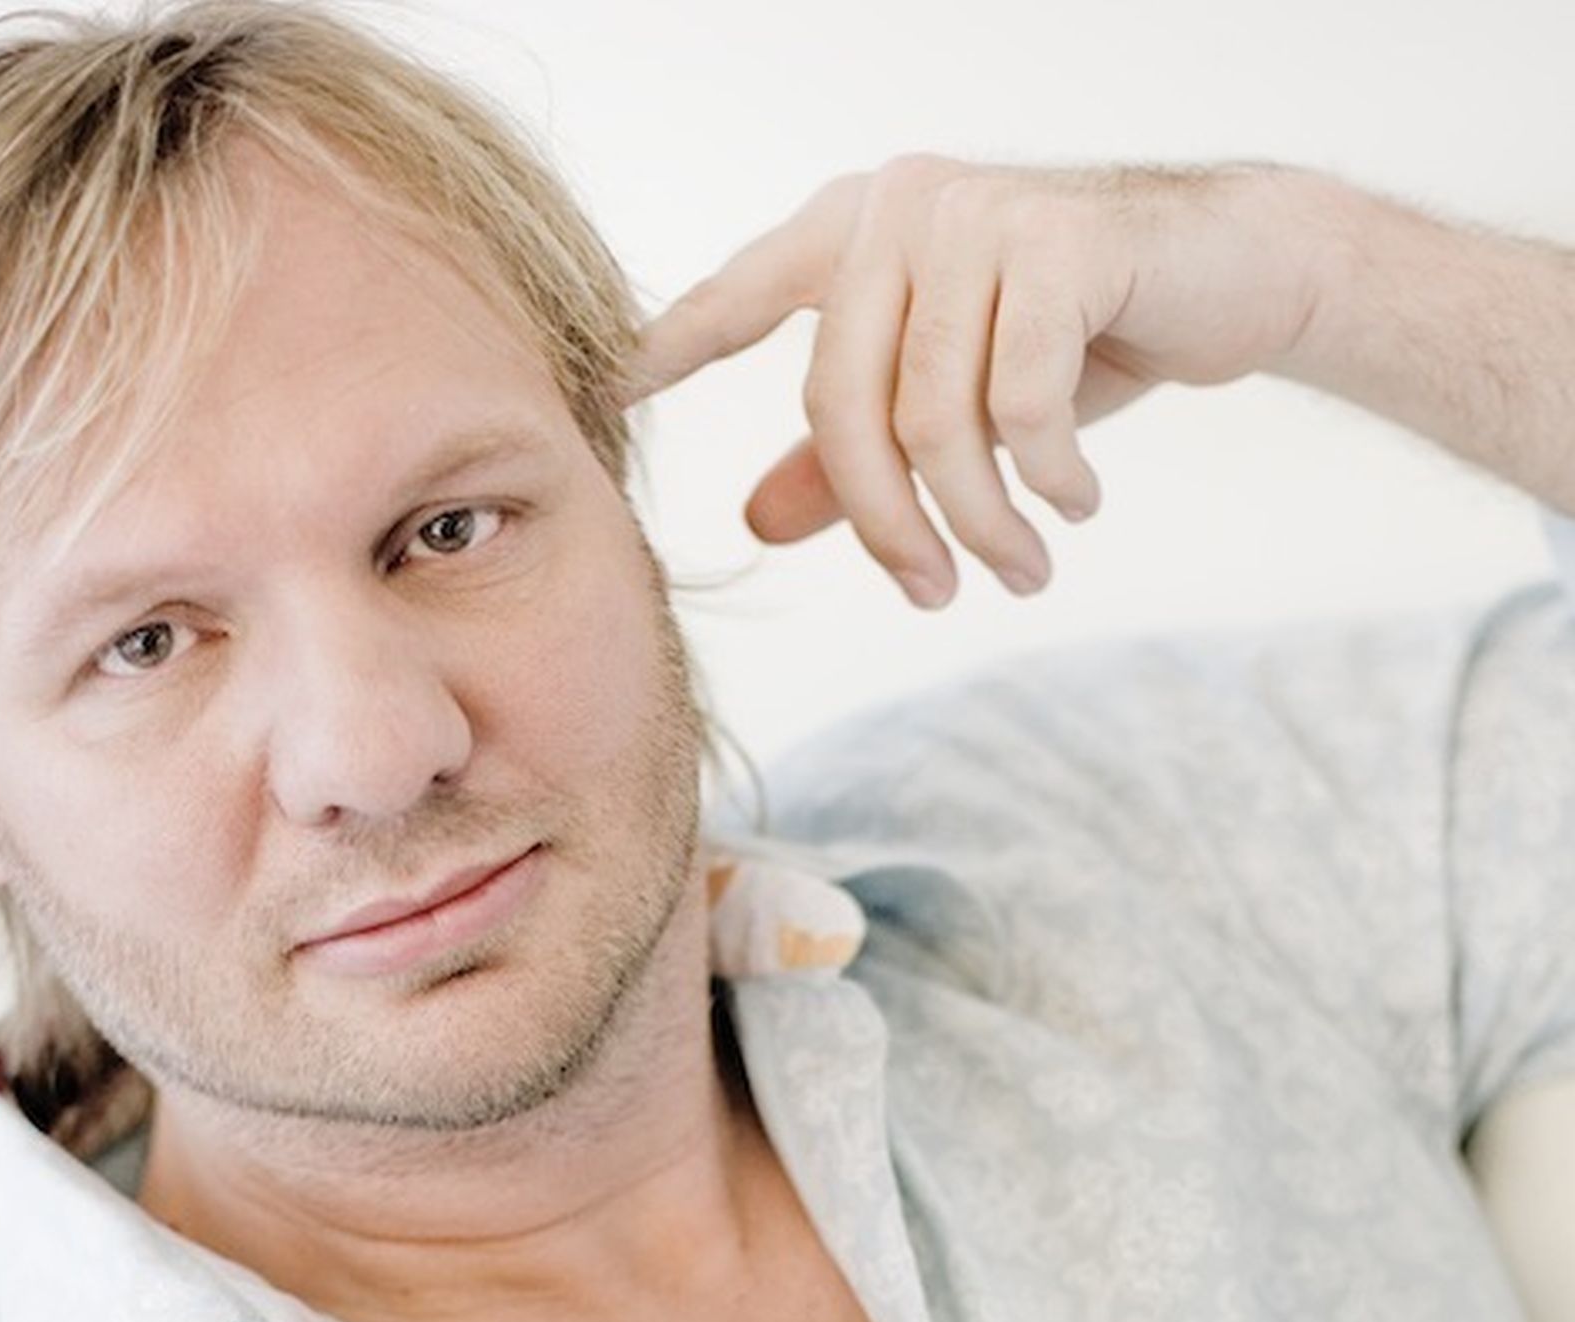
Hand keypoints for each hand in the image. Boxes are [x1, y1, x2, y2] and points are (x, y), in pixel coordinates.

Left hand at [628, 156, 1325, 606]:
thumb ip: (847, 457)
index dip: (673, 344)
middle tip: (937, 594)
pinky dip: (1048, 475)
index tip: (604, 390)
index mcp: (852, 235)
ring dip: (983, 520)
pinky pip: (1022, 400)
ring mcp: (976, 213)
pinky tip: (1076, 501)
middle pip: (840, 404)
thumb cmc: (1076, 338)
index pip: (740, 295)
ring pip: (934, 418)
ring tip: (1024, 569)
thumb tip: (750, 524)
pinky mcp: (1062, 237)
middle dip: (888, 525)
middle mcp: (898, 207)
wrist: (1237, 271)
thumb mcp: (953, 402)